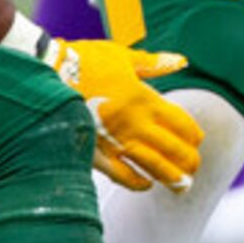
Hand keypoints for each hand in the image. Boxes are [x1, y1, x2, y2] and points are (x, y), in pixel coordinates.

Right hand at [0, 16, 201, 190]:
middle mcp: (135, 122)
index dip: (193, 135)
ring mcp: (115, 140)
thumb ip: (153, 64)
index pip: (181, 123)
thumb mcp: (122, 56)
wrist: (45, 71)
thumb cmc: (84, 60)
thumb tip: (182, 61)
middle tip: (194, 169)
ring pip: (152, 165)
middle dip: (188, 161)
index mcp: (144, 99)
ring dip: (170, 177)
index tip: (198, 142)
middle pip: (172, 148)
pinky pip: (120, 174)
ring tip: (182, 186)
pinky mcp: (94, 152)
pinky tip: (146, 185)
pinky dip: (136, 182)